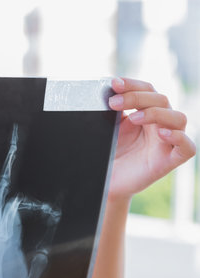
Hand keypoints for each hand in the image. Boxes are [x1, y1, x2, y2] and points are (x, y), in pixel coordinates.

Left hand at [107, 77, 195, 200]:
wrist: (106, 182)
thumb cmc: (110, 154)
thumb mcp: (108, 128)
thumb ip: (111, 111)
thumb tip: (103, 89)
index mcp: (146, 112)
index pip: (147, 90)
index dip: (133, 84)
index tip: (114, 83)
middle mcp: (160, 124)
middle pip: (161, 100)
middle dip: (137, 97)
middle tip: (113, 103)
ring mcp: (167, 142)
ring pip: (178, 118)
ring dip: (156, 113)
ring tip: (134, 118)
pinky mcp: (170, 160)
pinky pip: (187, 147)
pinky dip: (179, 138)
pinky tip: (162, 134)